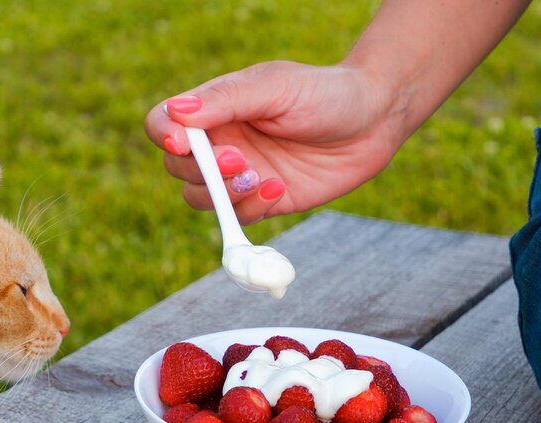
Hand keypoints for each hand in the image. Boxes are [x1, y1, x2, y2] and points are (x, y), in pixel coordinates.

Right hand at [145, 60, 404, 223]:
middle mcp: (220, 142)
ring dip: (224, 194)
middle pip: (177, 167)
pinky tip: (281, 188)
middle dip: (202, 170)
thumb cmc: (325, 92)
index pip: (164, 123)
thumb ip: (227, 99)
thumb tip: (176, 112)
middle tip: (241, 161)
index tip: (184, 143)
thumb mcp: (276, 87)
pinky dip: (252, 208)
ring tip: (261, 175)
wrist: (376, 120)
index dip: (164, 136)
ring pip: (200, 198)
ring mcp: (239, 175)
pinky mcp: (263, 201)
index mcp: (214, 108)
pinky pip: (238, 217)